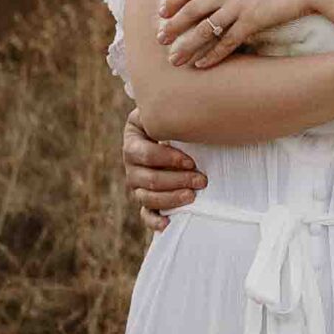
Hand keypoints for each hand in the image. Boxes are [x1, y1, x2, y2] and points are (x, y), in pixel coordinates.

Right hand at [123, 108, 203, 230]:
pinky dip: (154, 222)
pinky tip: (167, 223)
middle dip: (176, 180)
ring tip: (192, 196)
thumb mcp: (167, 111)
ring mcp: (137, 186)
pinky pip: (146, 215)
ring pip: (147, 198)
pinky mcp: (146, 202)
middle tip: (202, 180)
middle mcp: (131, 166)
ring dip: (170, 199)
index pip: (145, 154)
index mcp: (133, 142)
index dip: (167, 159)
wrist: (176, 136)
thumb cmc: (175, 121)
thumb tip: (183, 110)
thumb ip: (168, 111)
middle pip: (148, 179)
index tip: (191, 161)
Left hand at [158, 0, 315, 67]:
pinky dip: (212, 55)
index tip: (161, 11)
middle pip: (192, 9)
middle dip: (173, 25)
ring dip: (187, 45)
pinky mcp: (253, 21)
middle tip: (160, 39)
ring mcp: (240, 5)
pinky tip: (201, 65)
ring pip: (205, 28)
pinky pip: (228, 41)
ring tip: (174, 59)